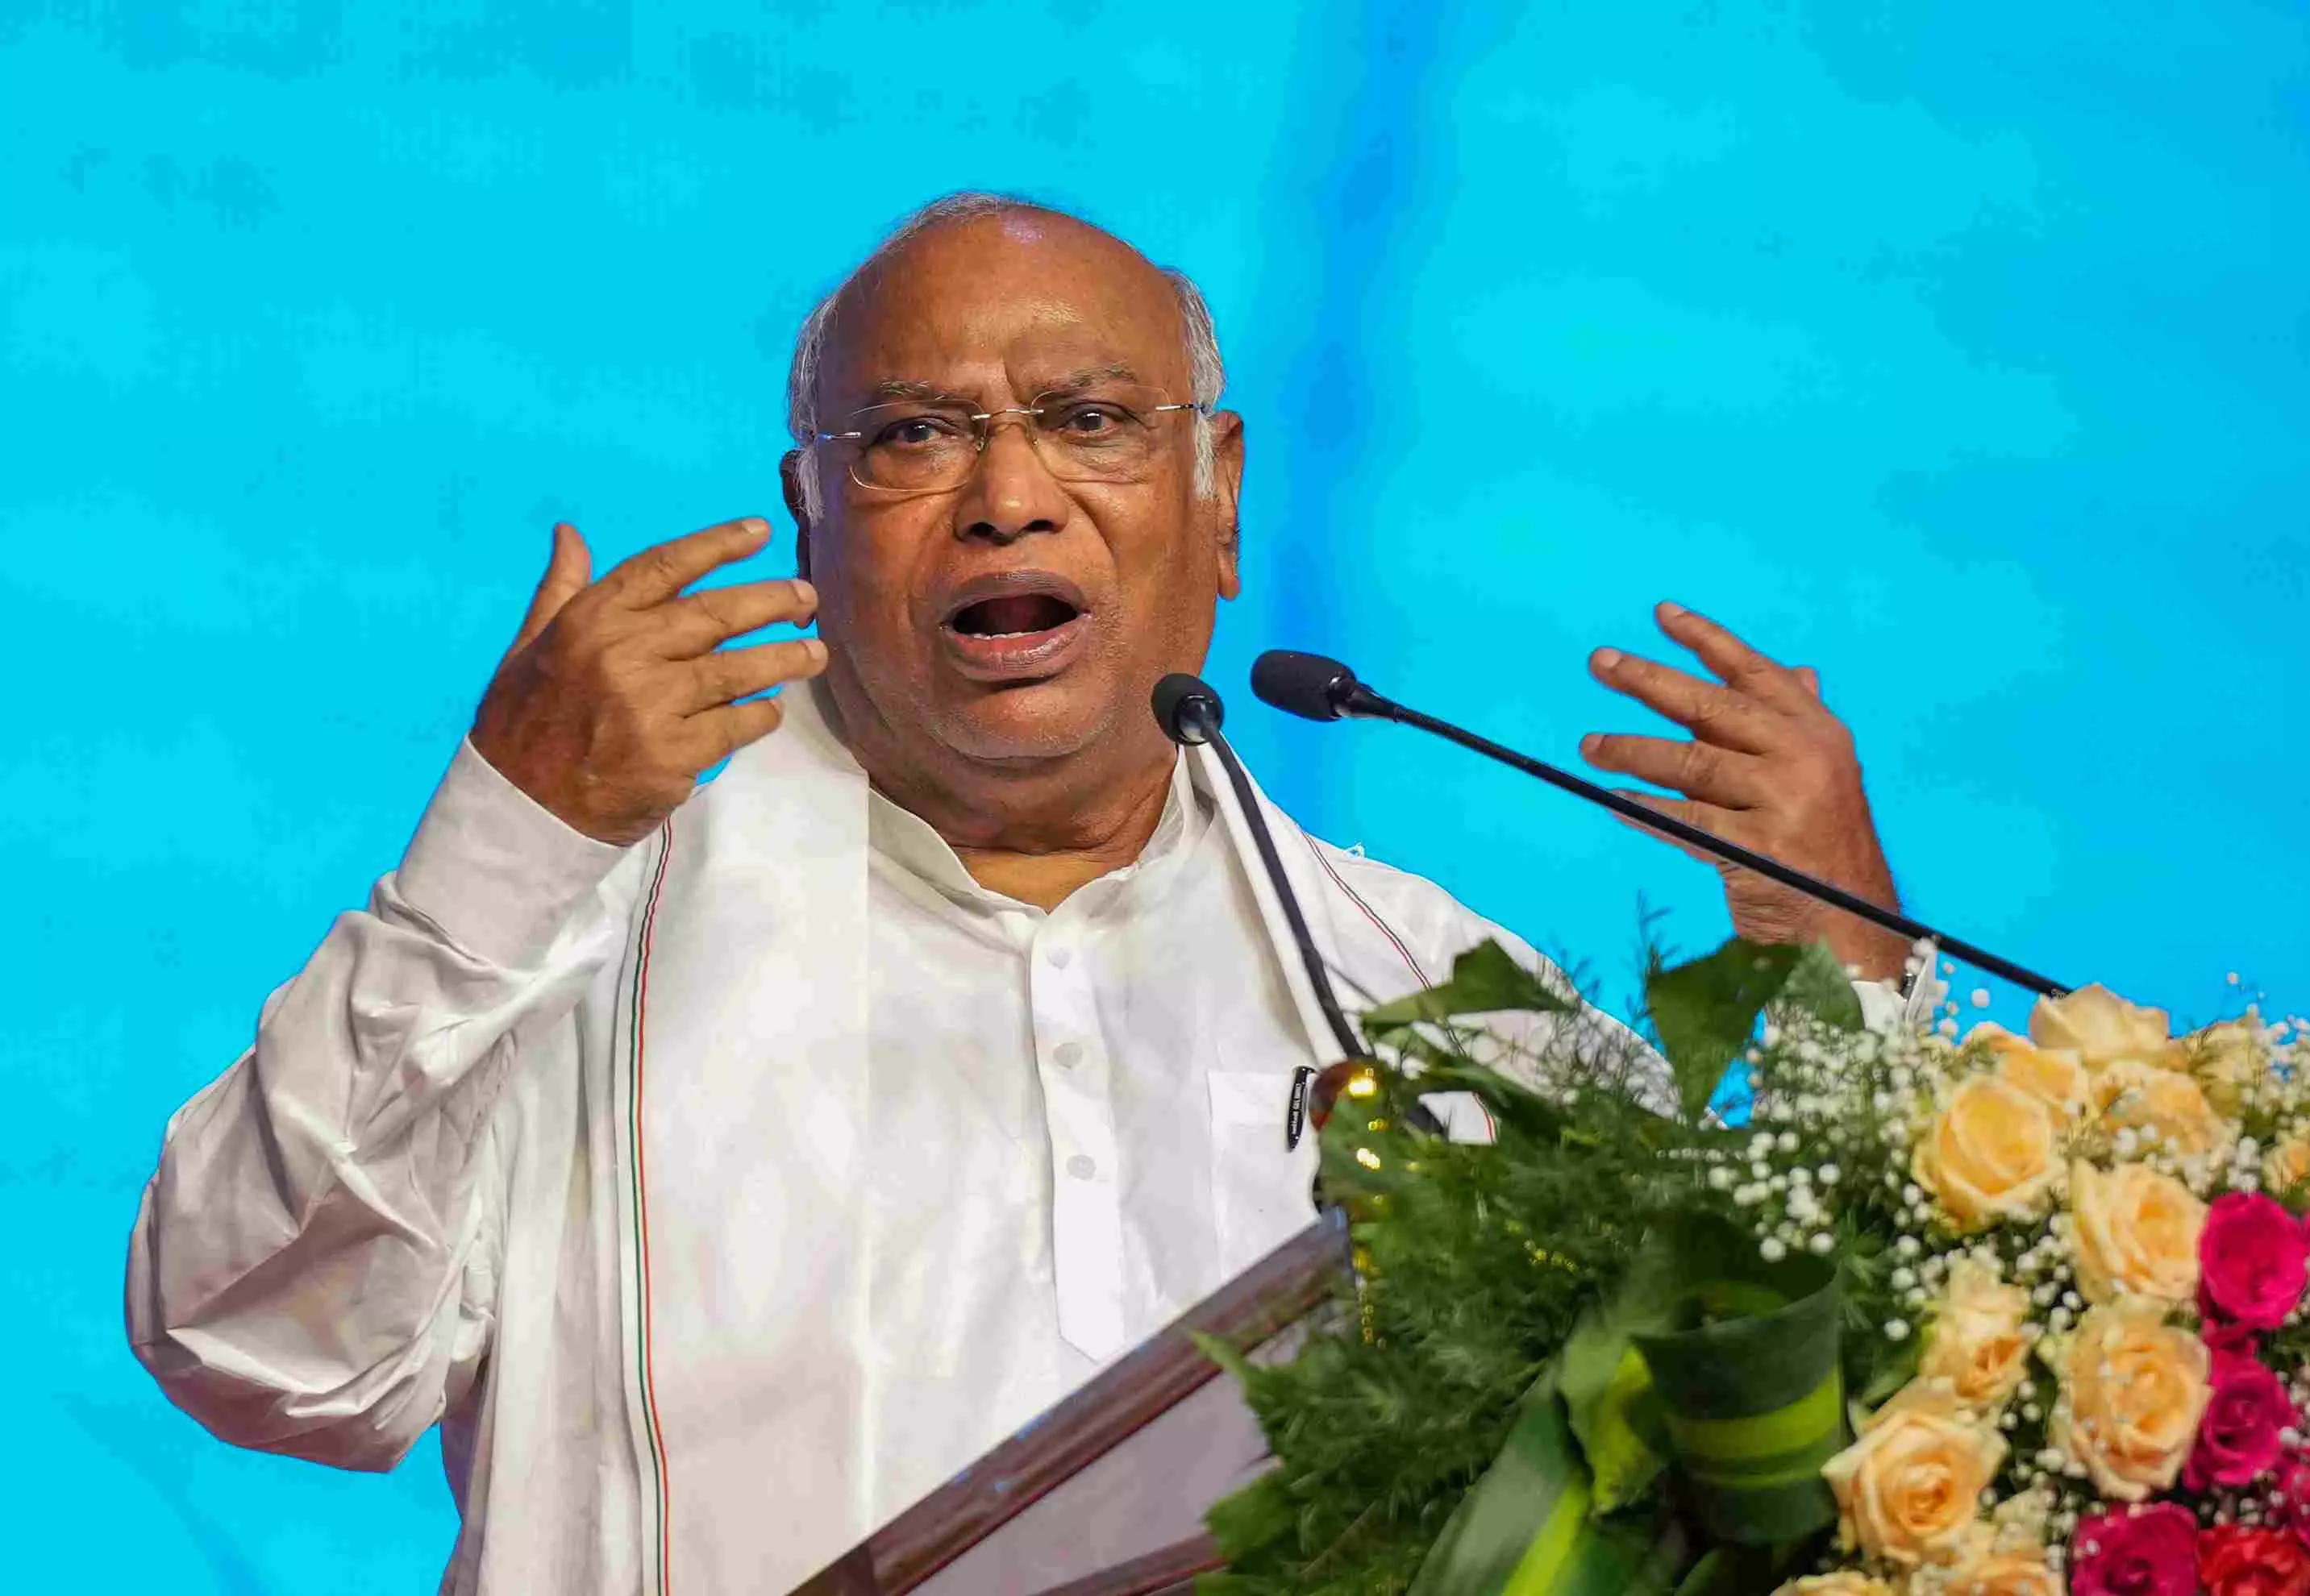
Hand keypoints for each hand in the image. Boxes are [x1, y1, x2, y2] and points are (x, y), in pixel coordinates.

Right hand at [470, 517, 825, 845]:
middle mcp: (623, 653)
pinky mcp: (673, 754)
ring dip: (784, 658)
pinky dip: (760, 715)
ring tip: (816, 652)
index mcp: (589, 621)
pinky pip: (735, 725)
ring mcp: (651, 705)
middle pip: (715, 614)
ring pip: (736, 670)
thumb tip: (572, 533)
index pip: (664, 567)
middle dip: (771, 601)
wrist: (519, 808)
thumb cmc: (524, 723)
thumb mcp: (527, 647)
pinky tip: (772, 709)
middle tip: (807, 598)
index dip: (717, 545)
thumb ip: (560, 590)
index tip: (760, 532)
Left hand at [1579, 602, 1905, 980]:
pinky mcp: (1754, 848)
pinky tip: (1613, 798)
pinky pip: (1682, 820)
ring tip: (1589, 745)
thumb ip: (1799, 724)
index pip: (1755, 672)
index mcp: (1818, 731)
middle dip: (1648, 680)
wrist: (1850, 924)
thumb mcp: (1827, 773)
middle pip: (1710, 707)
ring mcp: (1781, 802)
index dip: (1707, 639)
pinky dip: (1644, 808)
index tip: (1661, 614)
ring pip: (1688, 762)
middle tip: (1599, 662)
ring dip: (1630, 751)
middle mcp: (1804, 757)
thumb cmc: (1824, 845)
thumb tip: (1800, 670)